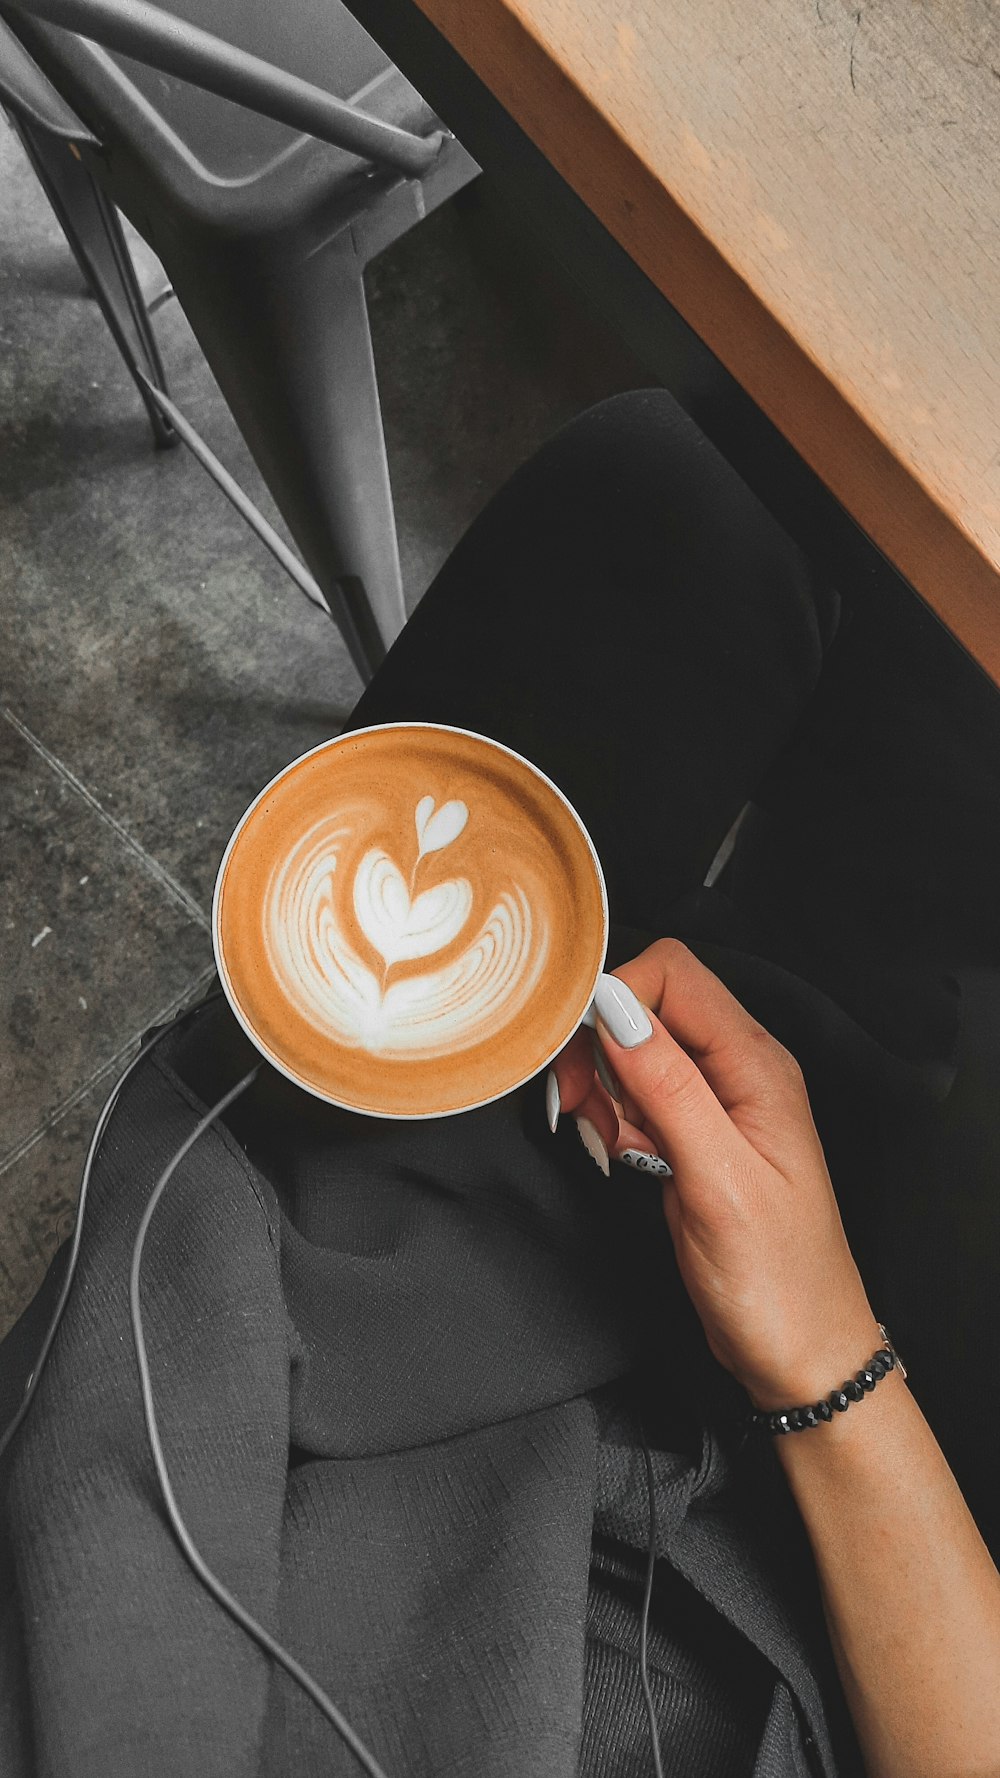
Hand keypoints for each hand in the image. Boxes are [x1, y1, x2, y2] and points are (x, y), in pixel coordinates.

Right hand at [551, 940, 880, 1408]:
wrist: (801, 1355)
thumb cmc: (779, 1281)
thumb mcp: (719, 1181)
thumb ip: (669, 1088)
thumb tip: (618, 1010)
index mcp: (757, 1065)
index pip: (674, 974)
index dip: (616, 999)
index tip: (580, 1052)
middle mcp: (738, 1073)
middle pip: (646, 1008)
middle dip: (597, 1048)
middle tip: (581, 1105)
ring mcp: (715, 1106)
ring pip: (632, 1054)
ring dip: (600, 1089)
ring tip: (609, 1141)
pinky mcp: (691, 1138)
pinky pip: (634, 1099)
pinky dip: (610, 1120)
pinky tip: (619, 1154)